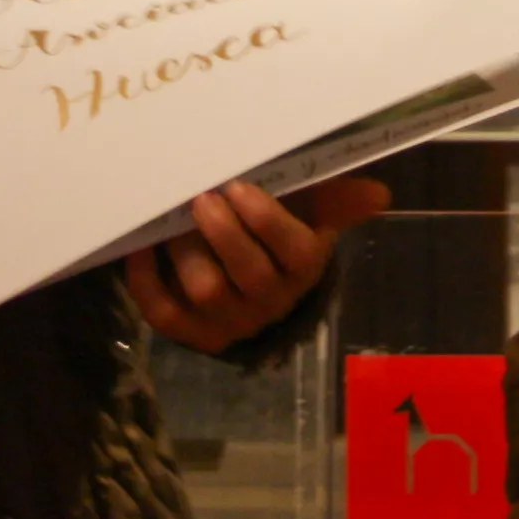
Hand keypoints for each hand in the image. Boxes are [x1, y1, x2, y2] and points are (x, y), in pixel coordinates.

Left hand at [121, 175, 388, 355]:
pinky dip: (146, 281)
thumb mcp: (312, 215)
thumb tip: (380, 194)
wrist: (258, 290)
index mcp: (302, 268)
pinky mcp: (190, 331)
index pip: (292, 251)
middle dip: (222, 235)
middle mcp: (268, 301)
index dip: (265, 222)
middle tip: (201, 198)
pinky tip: (138, 248)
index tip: (239, 187)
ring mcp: (227, 321)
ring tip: (171, 218)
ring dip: (184, 251)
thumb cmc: (282, 236)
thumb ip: (337, 199)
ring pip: (203, 291)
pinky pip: (163, 312)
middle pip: (246, 275)